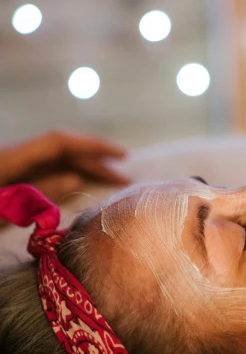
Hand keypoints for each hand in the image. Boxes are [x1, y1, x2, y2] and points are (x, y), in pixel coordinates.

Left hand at [0, 131, 130, 202]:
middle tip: (125, 177)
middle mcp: (15, 157)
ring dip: (84, 169)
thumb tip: (75, 179)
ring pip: (55, 162)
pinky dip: (67, 176)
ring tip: (112, 180)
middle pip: (61, 152)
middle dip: (94, 161)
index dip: (93, 146)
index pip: (61, 143)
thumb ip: (40, 193)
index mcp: (12, 157)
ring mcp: (12, 168)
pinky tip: (81, 183)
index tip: (122, 156)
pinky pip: (45, 172)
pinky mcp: (10, 179)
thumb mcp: (6, 210)